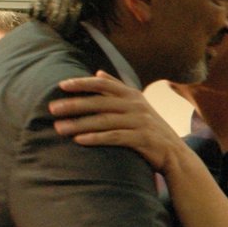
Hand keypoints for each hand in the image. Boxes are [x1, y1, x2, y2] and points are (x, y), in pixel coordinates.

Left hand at [49, 72, 189, 173]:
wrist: (175, 153)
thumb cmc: (150, 128)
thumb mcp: (137, 104)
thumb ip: (117, 88)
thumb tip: (97, 72)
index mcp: (132, 95)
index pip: (104, 84)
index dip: (82, 83)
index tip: (61, 85)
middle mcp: (136, 106)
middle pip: (100, 103)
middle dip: (74, 105)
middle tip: (52, 109)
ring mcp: (140, 122)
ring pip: (104, 121)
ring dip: (80, 124)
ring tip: (59, 128)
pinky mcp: (143, 139)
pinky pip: (115, 137)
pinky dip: (96, 138)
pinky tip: (79, 141)